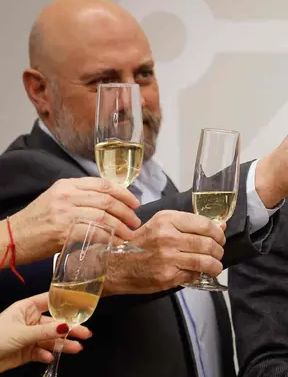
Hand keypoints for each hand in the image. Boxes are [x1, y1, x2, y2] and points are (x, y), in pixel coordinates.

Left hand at [0, 293, 90, 372]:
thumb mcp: (22, 333)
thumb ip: (45, 332)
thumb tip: (67, 327)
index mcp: (26, 308)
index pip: (50, 301)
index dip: (66, 302)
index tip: (83, 304)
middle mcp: (30, 320)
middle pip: (55, 323)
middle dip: (70, 329)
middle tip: (86, 333)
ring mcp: (30, 336)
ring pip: (51, 339)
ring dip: (63, 344)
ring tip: (76, 348)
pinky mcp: (28, 351)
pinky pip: (42, 351)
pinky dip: (47, 354)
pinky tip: (50, 357)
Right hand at [9, 178, 140, 265]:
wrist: (11, 238)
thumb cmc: (37, 221)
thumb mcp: (56, 199)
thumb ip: (80, 197)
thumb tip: (110, 204)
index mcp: (67, 185)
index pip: (103, 184)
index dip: (124, 193)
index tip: (135, 203)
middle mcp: (67, 195)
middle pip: (107, 200)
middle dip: (126, 211)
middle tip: (135, 221)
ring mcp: (65, 213)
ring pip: (104, 216)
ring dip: (121, 227)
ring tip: (130, 234)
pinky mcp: (63, 231)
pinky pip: (94, 233)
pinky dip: (109, 238)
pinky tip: (116, 243)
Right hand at [103, 211, 224, 294]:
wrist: (115, 265)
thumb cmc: (139, 244)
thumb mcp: (162, 225)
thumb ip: (190, 225)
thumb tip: (221, 226)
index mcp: (167, 220)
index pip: (205, 224)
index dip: (218, 233)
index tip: (220, 237)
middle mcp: (168, 237)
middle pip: (208, 244)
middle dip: (218, 250)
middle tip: (218, 253)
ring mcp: (168, 257)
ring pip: (205, 261)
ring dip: (215, 265)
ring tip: (215, 266)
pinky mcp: (167, 275)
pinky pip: (193, 274)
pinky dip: (200, 275)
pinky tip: (198, 273)